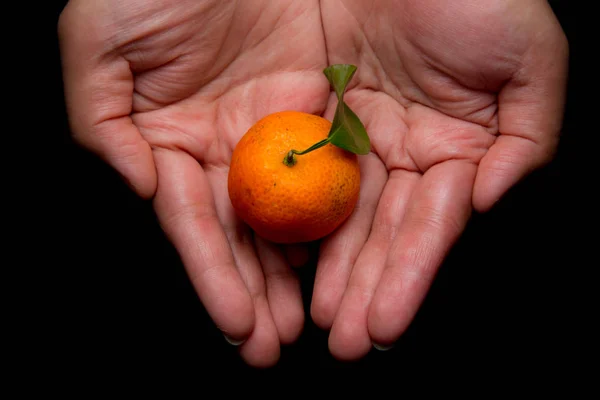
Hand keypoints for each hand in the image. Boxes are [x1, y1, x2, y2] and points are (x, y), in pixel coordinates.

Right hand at [58, 0, 329, 366]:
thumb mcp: (99, 46)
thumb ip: (104, 126)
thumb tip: (142, 190)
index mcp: (172, 141)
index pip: (194, 224)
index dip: (213, 276)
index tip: (236, 326)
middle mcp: (225, 147)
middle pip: (244, 233)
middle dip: (258, 291)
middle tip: (274, 345)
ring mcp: (274, 129)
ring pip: (290, 212)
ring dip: (300, 270)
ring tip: (312, 322)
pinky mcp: (319, 104)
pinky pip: (332, 164)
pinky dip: (337, 213)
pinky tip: (343, 257)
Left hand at [311, 0, 568, 359]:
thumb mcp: (528, 60)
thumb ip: (525, 139)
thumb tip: (484, 203)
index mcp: (455, 150)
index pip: (429, 227)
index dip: (410, 277)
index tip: (386, 327)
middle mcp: (403, 154)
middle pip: (381, 234)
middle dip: (365, 290)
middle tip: (343, 344)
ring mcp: (358, 139)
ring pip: (339, 214)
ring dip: (328, 270)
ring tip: (310, 322)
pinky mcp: (316, 116)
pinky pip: (299, 170)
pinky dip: (292, 215)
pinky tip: (282, 261)